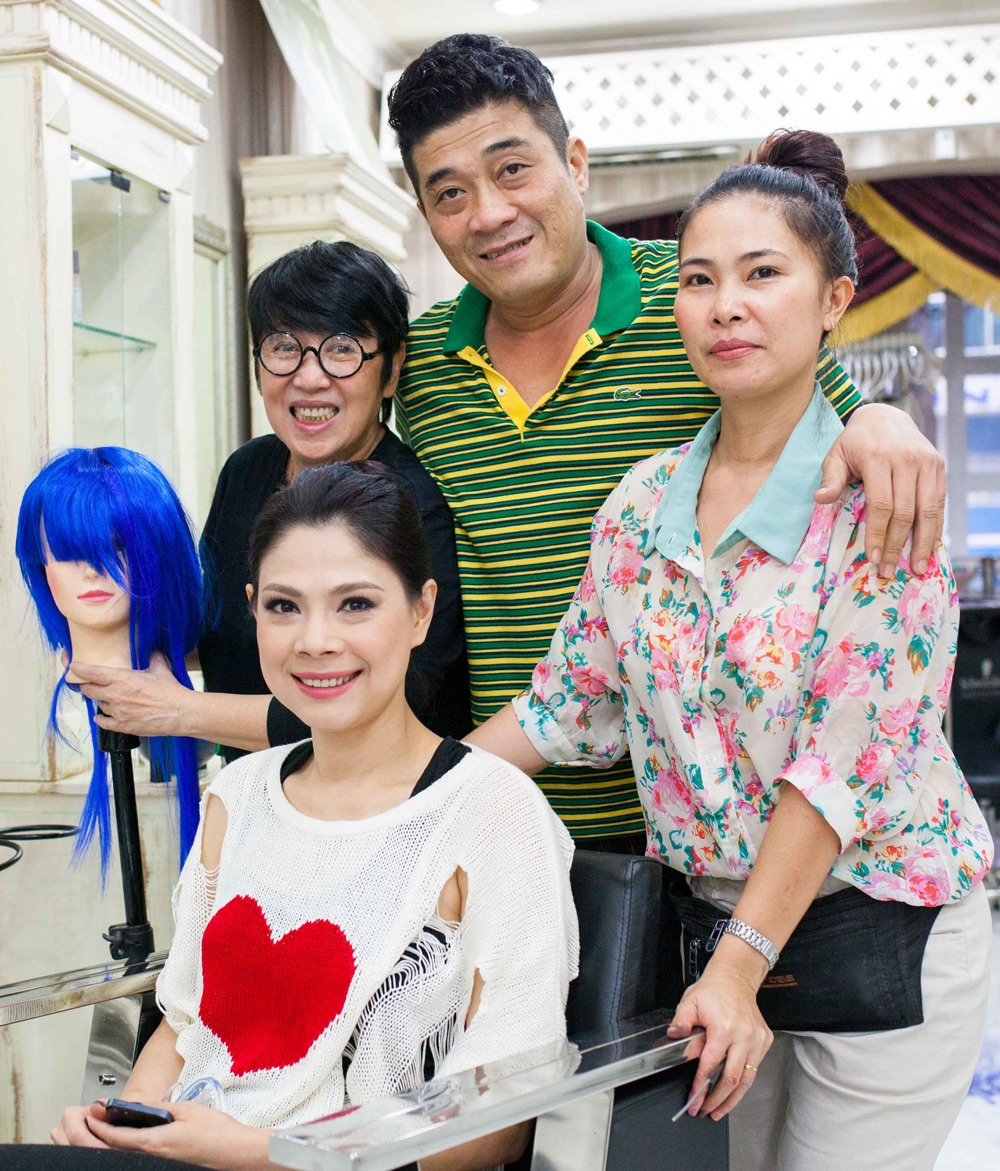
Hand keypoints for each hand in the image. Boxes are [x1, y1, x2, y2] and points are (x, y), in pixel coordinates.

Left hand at [59, 1100, 270, 1169]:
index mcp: (155, 1143)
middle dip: (102, 1134)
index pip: (117, 1136)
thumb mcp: (185, 1110)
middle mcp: (152, 1158)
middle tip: (93, 1120)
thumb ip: (159, 1108)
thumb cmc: (216, 1132)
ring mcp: (159, 1163)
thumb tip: (138, 1105)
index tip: (91, 1114)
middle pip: (118, 1148)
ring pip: (128, 1153)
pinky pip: (141, 1156)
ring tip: (109, 1126)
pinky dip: (130, 1145)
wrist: (235, 1152)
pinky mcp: (167, 1164)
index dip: (101, 1125)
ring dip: (115, 1140)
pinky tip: (131, 1137)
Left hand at [72, 652, 192, 738]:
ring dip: (102, 701)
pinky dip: (101, 719)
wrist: (181, 713)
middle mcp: (115, 695)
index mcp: (122, 679)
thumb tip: (153, 652)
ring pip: (99, 705)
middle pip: (89, 690)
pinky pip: (104, 722)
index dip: (79, 669)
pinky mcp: (123, 726)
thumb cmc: (171, 691)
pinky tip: (101, 716)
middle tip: (91, 684)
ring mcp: (118, 712)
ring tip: (109, 699)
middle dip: (88, 686)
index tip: (73, 667)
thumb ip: (153, 659)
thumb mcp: (161, 670)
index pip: (91, 672)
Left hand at [666, 958, 772, 1120]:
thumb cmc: (712, 990)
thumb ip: (680, 1022)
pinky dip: (742, 1083)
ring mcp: (757, 1039)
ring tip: (719, 1110)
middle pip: (732, 1078)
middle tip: (705, 1110)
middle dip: (717, 1099)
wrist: (735, 977)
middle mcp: (744, 1035)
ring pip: (747, 1078)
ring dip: (732, 1098)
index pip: (711, 1064)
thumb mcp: (690, 1001)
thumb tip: (672, 1038)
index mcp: (724, 1026)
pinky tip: (732, 1093)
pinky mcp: (764, 1041)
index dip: (701, 1085)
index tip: (694, 1099)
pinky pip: (754, 1068)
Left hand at [815, 402, 944, 577]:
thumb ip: (830, 478)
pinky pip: (939, 502)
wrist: (885, 416)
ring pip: (928, 510)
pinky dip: (936, 527)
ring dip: (922, 542)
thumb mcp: (836, 454)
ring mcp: (927, 462)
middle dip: (896, 545)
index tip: (871, 557)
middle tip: (888, 570)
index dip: (877, 533)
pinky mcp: (939, 466)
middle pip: (905, 511)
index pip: (881, 504)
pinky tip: (930, 547)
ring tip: (915, 567)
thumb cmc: (855, 441)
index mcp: (878, 457)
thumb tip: (820, 499)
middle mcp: (907, 459)